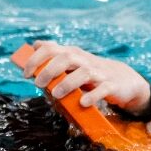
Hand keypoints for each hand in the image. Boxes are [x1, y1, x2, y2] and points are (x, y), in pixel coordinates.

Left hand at [20, 41, 150, 115]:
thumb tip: (33, 47)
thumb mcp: (72, 65)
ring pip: (83, 72)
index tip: (26, 74)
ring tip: (56, 94)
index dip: (36, 59)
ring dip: (68, 83)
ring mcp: (99, 72)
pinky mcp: (111, 85)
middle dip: (49, 70)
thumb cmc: (91, 74)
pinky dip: (92, 95)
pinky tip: (82, 102)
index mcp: (72, 54)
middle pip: (66, 57)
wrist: (124, 80)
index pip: (51, 48)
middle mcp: (85, 61)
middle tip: (39, 84)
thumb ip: (54, 58)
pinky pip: (102, 89)